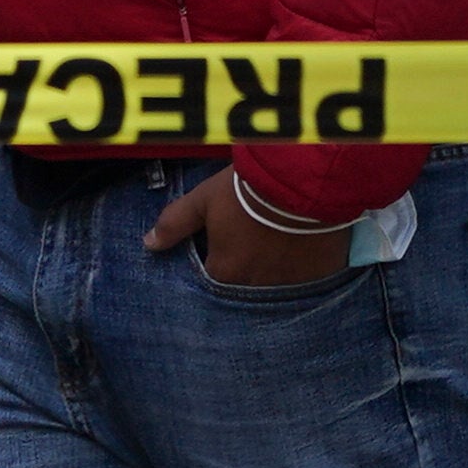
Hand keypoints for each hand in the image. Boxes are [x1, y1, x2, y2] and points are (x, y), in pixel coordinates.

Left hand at [145, 165, 347, 287]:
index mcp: (225, 272)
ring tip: (279, 246)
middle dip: (247, 267)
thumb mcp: (204, 200)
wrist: (301, 180)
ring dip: (275, 269)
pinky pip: (309, 279)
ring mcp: (290, 283)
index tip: (227, 242)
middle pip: (245, 284)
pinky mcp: (319, 275)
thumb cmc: (246, 190)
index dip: (218, 258)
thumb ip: (175, 223)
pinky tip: (305, 250)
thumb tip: (149, 244)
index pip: (213, 277)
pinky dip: (304, 267)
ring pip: (277, 283)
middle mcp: (256, 286)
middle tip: (255, 243)